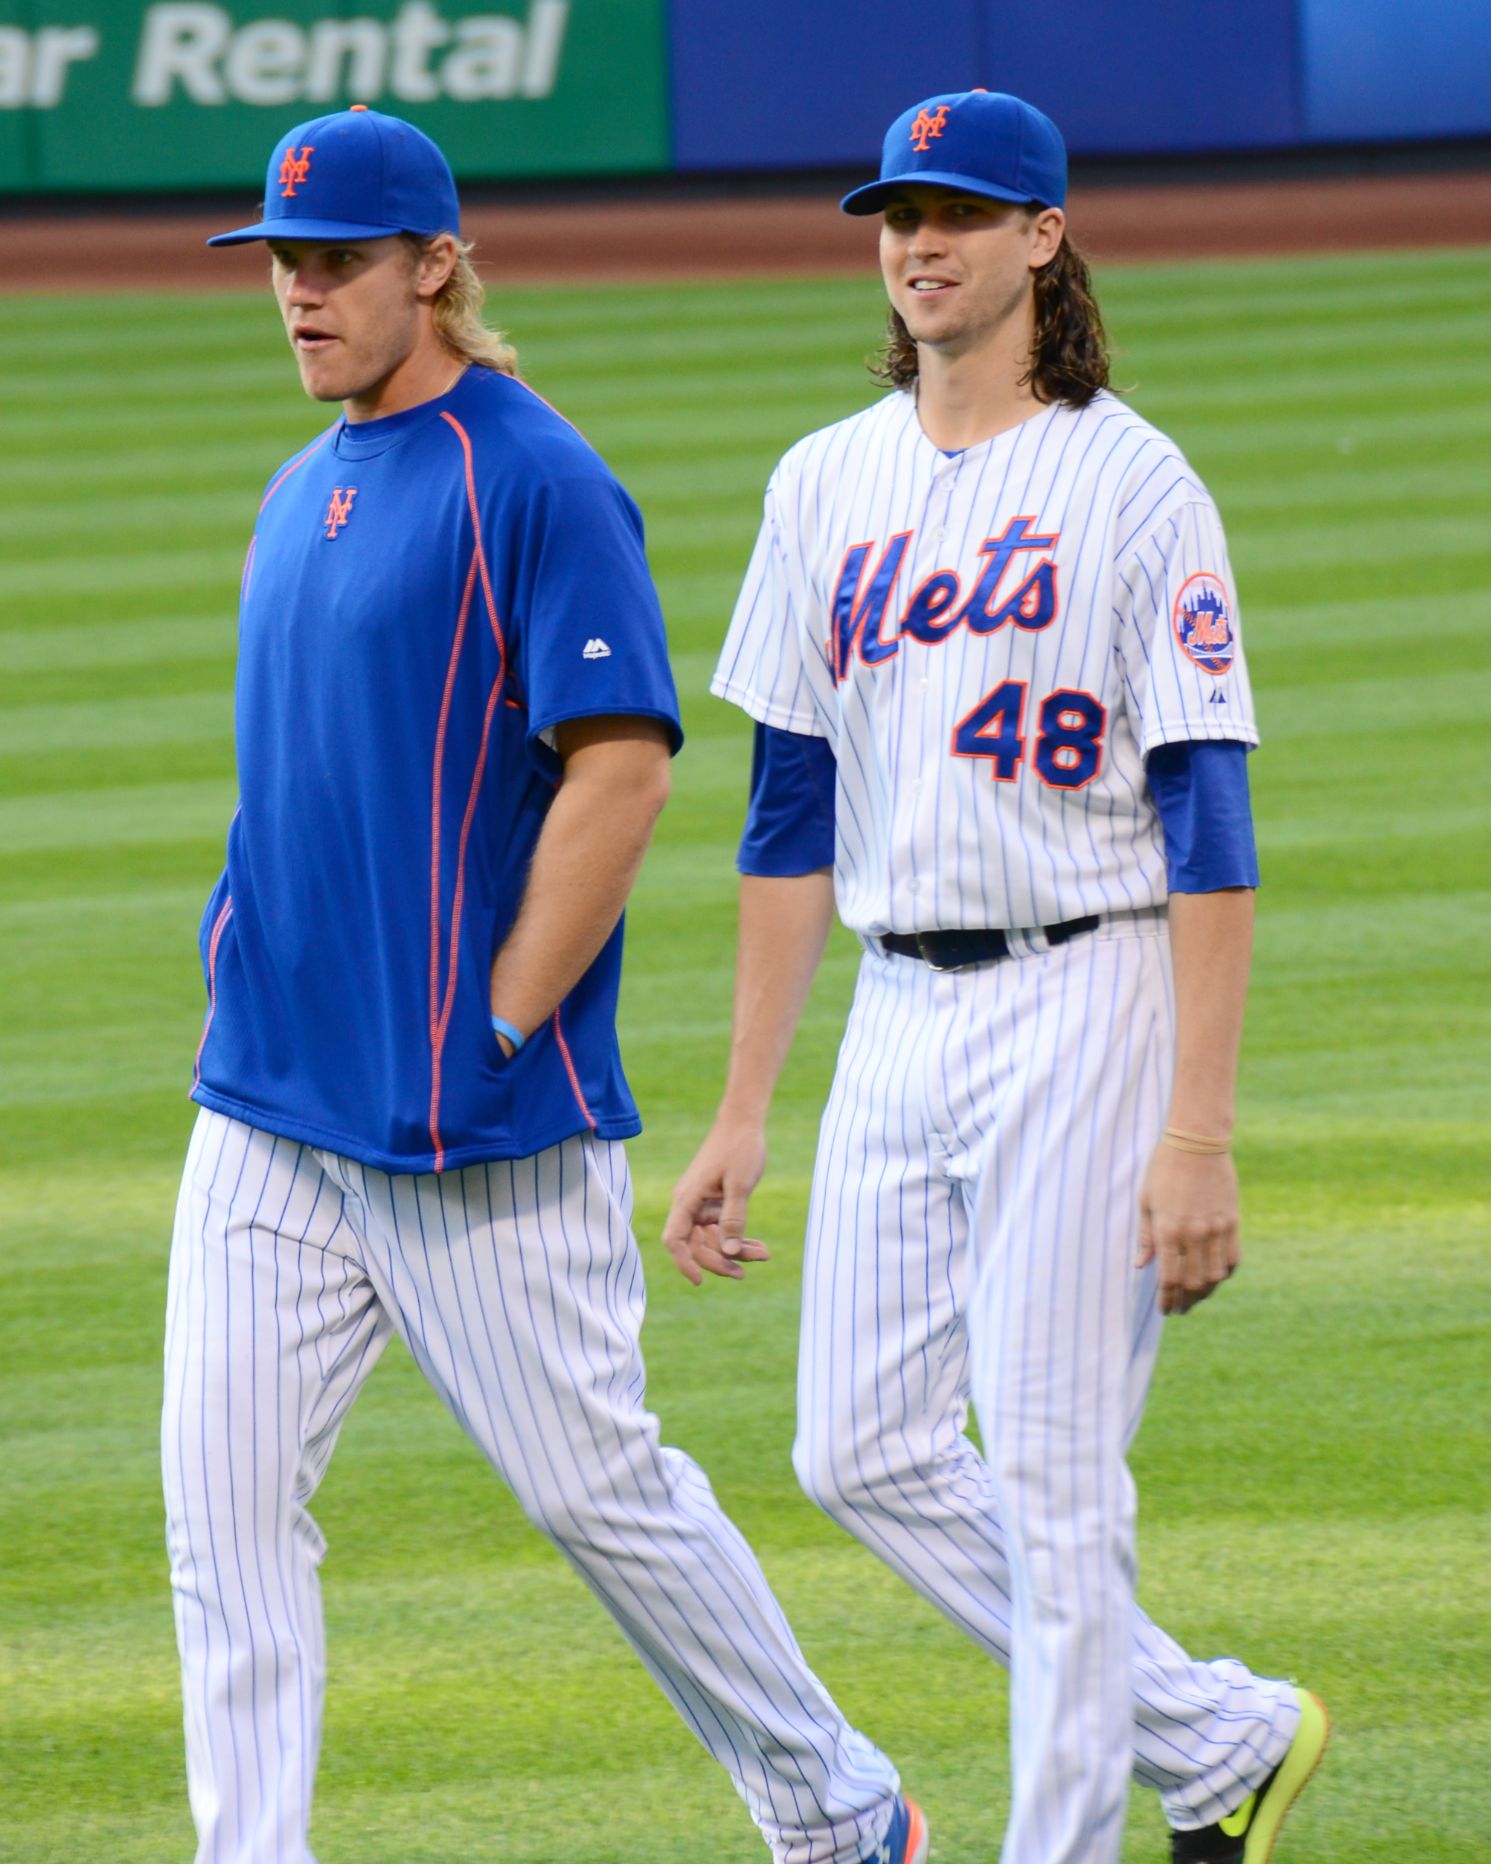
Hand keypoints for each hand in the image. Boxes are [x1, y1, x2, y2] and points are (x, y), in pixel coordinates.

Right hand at [662, 1117, 770, 1285]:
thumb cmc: (740, 1148)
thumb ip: (733, 1219)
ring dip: (734, 1251)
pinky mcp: (715, 1203)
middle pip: (695, 1245)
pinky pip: (722, 1229)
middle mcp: (689, 1204)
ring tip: (763, 1254)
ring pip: (711, 1239)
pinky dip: (738, 1238)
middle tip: (744, 1272)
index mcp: (687, 1199)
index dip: (684, 1262)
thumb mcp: (740, 1185)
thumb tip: (728, 1252)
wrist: (744, 1122)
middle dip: (718, 1261)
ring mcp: (702, 1205)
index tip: (700, 1280)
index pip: (674, 1239)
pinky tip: (758, 1247)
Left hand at [1136, 1141, 1239, 1315]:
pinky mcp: (1232, 1222)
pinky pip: (1232, 1258)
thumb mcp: (1146, 1202)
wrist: (1197, 1144)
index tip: (1165, 1310)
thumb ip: (1145, 1237)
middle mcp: (1193, 1234)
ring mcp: (1216, 1229)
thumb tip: (1141, 1265)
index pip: (1169, 1279)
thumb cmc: (1163, 1170)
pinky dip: (1224, 1274)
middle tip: (1180, 1309)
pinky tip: (1215, 1277)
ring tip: (1197, 1298)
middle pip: (1194, 1283)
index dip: (1167, 1300)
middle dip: (1186, 1302)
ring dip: (1206, 1293)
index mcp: (1168, 1231)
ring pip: (1215, 1276)